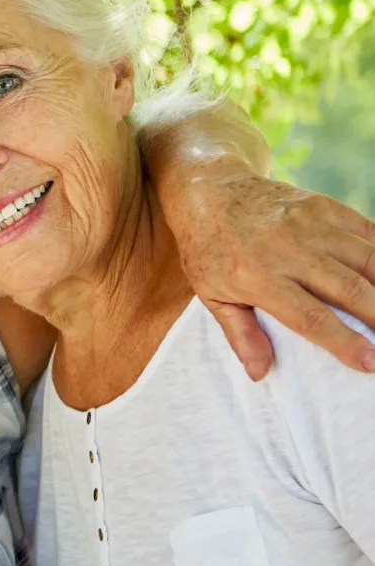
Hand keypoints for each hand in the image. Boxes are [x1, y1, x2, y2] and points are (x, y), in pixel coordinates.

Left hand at [173, 170, 374, 379]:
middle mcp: (287, 250)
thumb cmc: (208, 250)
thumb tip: (260, 373)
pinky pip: (366, 231)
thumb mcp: (210, 295)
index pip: (311, 318)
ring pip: (366, 259)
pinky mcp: (323, 206)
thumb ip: (239, 334)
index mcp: (258, 278)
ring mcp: (309, 225)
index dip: (345, 343)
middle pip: (348, 290)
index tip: (371, 363)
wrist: (208, 192)